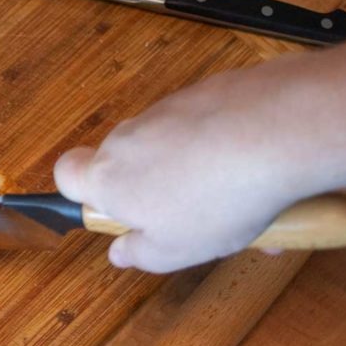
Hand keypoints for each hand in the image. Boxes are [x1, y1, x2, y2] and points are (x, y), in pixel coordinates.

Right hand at [54, 41, 345, 272]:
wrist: (280, 132)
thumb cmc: (217, 198)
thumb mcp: (175, 251)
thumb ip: (139, 253)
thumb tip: (120, 252)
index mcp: (109, 178)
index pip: (65, 175)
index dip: (80, 192)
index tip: (111, 211)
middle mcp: (129, 138)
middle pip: (126, 163)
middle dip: (152, 190)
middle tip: (186, 218)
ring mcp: (169, 110)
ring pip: (172, 146)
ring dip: (194, 172)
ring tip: (238, 202)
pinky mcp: (208, 91)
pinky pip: (208, 126)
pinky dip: (224, 147)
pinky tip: (258, 171)